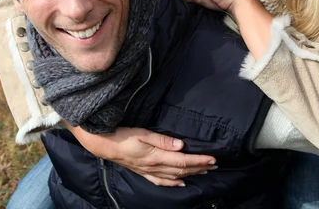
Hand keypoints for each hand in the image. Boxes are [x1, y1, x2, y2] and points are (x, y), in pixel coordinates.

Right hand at [67, 125, 216, 186]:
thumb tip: (181, 145)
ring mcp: (149, 171)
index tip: (212, 158)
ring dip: (190, 175)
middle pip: (182, 170)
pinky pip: (161, 181)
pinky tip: (180, 183)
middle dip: (199, 168)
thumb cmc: (123, 136)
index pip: (183, 160)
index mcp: (156, 157)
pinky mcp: (143, 172)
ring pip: (174, 176)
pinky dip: (173, 183)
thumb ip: (162, 140)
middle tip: (214, 165)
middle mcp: (155, 167)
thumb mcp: (143, 134)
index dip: (199, 160)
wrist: (104, 145)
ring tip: (204, 172)